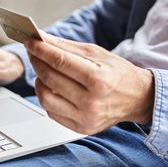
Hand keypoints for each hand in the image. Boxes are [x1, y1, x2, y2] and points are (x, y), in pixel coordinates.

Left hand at [25, 33, 154, 134]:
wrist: (137, 99)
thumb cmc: (117, 74)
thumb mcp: (96, 53)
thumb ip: (66, 47)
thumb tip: (41, 38)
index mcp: (98, 79)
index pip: (59, 62)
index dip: (41, 50)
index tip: (30, 41)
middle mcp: (91, 102)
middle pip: (50, 79)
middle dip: (37, 61)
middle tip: (34, 52)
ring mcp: (85, 118)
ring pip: (45, 98)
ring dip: (39, 81)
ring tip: (43, 70)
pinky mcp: (80, 128)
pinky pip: (51, 111)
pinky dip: (46, 96)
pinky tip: (51, 86)